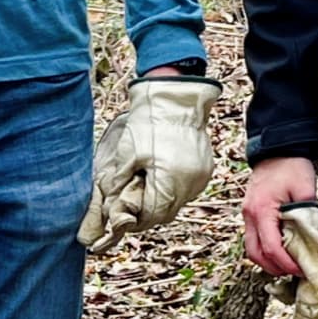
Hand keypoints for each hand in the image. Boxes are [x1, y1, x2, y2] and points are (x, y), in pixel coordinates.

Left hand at [81, 77, 219, 247]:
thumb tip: (111, 205)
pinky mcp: (206, 169)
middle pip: (168, 212)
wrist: (175, 99)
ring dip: (163, 200)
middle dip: (149, 212)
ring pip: (179, 201)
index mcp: (170, 181)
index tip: (124, 217)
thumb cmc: (149, 124)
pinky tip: (162, 178)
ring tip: (147, 188)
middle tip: (133, 205)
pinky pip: (188, 188)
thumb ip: (120, 184)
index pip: (154, 215)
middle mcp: (190, 184)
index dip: (137, 219)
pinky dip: (174, 188)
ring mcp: (201, 177)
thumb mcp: (127, 155)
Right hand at [243, 155, 317, 277]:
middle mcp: (250, 215)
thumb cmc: (291, 166)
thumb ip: (309, 214)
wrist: (276, 148)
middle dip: (275, 268)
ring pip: (251, 249)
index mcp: (262, 210)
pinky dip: (265, 250)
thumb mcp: (305, 188)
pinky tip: (281, 251)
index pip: (271, 247)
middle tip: (295, 272)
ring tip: (288, 265)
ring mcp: (247, 215)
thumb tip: (316, 238)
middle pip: (256, 254)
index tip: (302, 270)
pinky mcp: (250, 213)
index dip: (286, 264)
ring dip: (268, 261)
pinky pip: (253, 239)